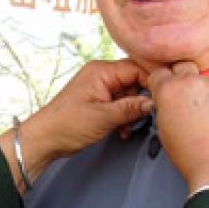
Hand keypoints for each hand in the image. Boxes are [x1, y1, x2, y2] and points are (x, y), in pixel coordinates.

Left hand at [0, 59, 152, 188]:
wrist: (44, 139)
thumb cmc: (66, 125)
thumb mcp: (103, 117)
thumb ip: (131, 108)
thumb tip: (154, 103)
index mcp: (101, 71)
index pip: (137, 68)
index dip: (152, 82)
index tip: (164, 97)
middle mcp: (101, 75)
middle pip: (135, 80)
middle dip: (142, 99)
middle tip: (147, 116)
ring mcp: (99, 88)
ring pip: (129, 94)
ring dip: (133, 112)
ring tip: (129, 127)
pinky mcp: (98, 101)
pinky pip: (120, 104)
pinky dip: (124, 116)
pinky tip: (122, 131)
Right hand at [147, 62, 208, 197]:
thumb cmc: (189, 152)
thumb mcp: (163, 128)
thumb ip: (164, 107)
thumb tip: (167, 103)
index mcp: (169, 89)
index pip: (158, 73)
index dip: (158, 83)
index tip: (161, 92)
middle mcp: (191, 82)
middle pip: (182, 67)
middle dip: (179, 77)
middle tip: (181, 96)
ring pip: (202, 79)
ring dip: (199, 89)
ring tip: (201, 112)